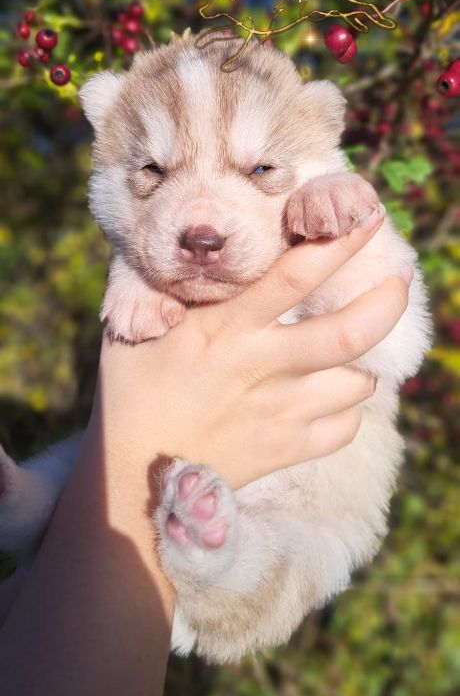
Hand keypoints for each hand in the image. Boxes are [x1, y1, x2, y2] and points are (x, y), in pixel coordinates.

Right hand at [94, 205, 410, 490]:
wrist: (132, 475)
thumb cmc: (131, 390)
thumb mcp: (140, 324)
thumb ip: (171, 286)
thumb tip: (192, 247)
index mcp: (227, 327)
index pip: (295, 275)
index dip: (339, 244)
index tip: (368, 220)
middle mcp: (262, 366)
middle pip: (348, 332)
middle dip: (386, 302)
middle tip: (399, 281)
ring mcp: (280, 413)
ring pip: (357, 383)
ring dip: (367, 361)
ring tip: (358, 346)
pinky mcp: (286, 450)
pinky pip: (345, 428)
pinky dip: (349, 409)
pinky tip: (333, 396)